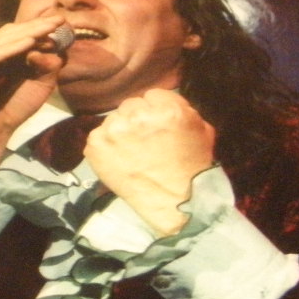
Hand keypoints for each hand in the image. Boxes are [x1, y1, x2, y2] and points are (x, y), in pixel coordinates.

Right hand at [0, 15, 66, 184]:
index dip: (35, 28)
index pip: (11, 37)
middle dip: (34, 28)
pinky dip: (8, 50)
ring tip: (47, 29)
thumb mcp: (36, 86)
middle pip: (4, 36)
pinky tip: (28, 42)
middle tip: (58, 20)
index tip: (60, 22)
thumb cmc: (11, 114)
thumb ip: (46, 65)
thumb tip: (53, 46)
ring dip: (24, 35)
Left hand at [83, 89, 215, 235]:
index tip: (157, 127)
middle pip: (130, 105)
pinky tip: (120, 160)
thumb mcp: (202, 130)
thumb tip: (162, 101)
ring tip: (132, 153)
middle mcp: (138, 116)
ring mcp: (114, 130)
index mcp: (167, 109)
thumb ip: (183, 108)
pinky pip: (98, 136)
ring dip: (121, 132)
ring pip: (114, 119)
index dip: (156, 111)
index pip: (152, 95)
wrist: (175, 203)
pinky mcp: (96, 146)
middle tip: (144, 142)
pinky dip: (106, 147)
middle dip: (137, 120)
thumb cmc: (192, 168)